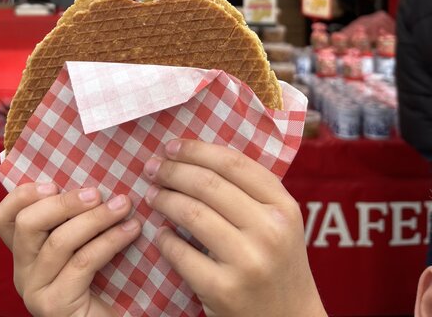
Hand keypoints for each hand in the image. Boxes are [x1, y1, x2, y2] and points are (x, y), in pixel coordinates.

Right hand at [0, 182, 141, 316]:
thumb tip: (94, 177)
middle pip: (27, 224)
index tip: (54, 182)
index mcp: (26, 253)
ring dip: (95, 218)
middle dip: (64, 202)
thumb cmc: (105, 281)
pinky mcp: (55, 306)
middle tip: (96, 192)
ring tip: (123, 205)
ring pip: (58, 241)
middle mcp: (22, 272)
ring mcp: (35, 291)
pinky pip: (82, 262)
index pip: (4, 218)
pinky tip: (131, 230)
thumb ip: (77, 218)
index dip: (22, 195)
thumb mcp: (84, 243)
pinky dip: (109, 241)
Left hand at [143, 140, 327, 316]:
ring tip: (152, 195)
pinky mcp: (224, 290)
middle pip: (208, 183)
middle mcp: (269, 230)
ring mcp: (247, 261)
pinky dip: (164, 239)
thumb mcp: (278, 221)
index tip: (171, 146)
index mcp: (284, 206)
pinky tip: (161, 234)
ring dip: (164, 199)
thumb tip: (193, 156)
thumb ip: (249, 190)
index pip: (233, 163)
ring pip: (191, 213)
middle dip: (173, 170)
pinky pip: (181, 253)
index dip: (196, 150)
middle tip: (153, 168)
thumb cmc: (277, 261)